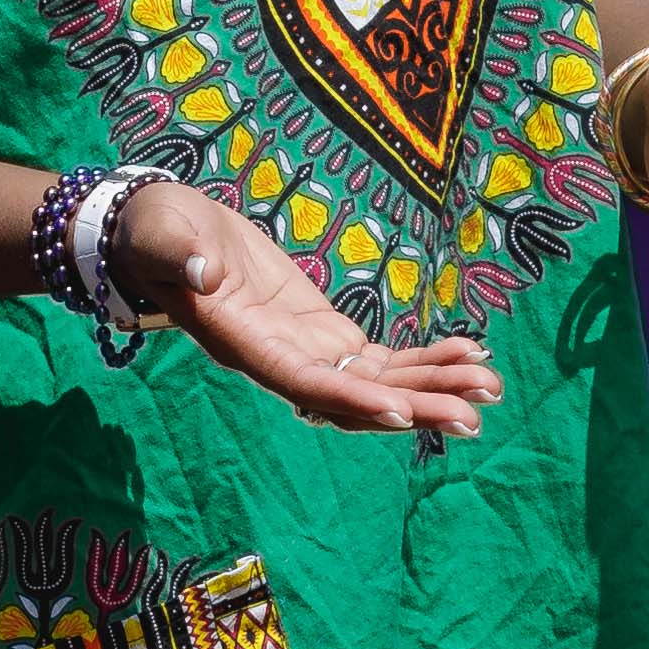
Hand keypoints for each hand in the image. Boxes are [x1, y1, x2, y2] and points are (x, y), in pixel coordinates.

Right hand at [113, 180, 502, 437]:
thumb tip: (203, 271)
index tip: (402, 413)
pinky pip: (379, 361)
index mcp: (243, 346)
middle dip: (415, 406)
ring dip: (433, 388)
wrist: (164, 235)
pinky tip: (470, 354)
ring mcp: (306, 352)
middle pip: (355, 399)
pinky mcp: (323, 334)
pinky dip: (424, 360)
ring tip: (490, 387)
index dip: (352, 401)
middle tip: (475, 414)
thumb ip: (180, 256)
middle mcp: (281, 362)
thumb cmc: (157, 234)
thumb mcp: (162, 235)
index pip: (303, 385)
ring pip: (377, 385)